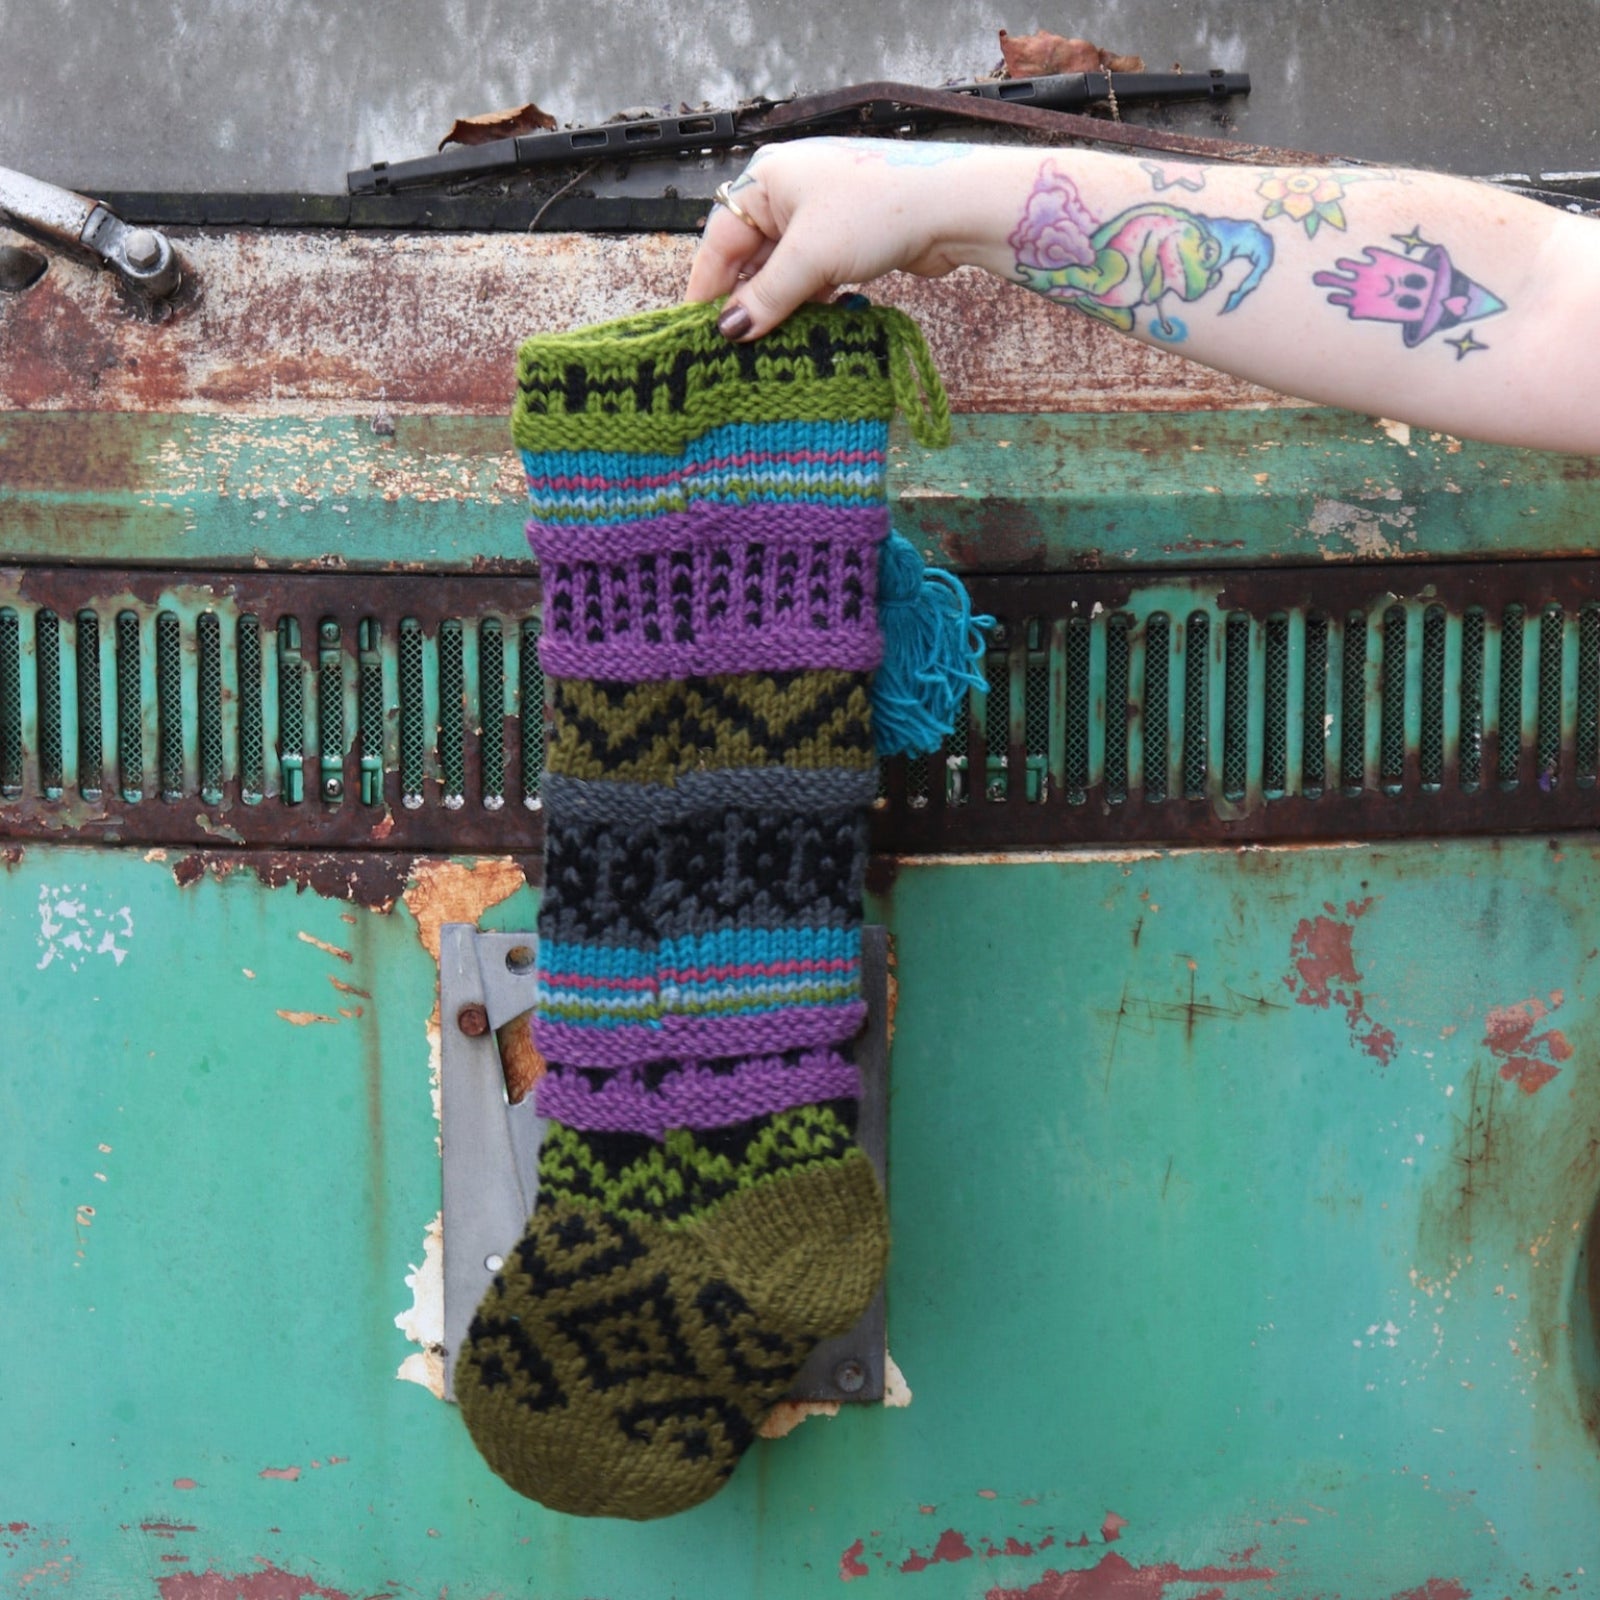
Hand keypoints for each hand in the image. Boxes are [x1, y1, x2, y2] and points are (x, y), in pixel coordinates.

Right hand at [686, 139, 978, 339]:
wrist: (952, 207)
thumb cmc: (878, 210)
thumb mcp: (811, 258)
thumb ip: (766, 298)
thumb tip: (729, 332)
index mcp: (766, 180)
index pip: (719, 240)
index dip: (707, 288)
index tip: (695, 331)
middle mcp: (787, 193)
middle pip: (749, 258)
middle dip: (745, 303)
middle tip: (731, 351)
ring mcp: (818, 217)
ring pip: (781, 272)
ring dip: (777, 308)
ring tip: (767, 348)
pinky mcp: (844, 241)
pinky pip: (810, 277)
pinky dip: (805, 303)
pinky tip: (803, 332)